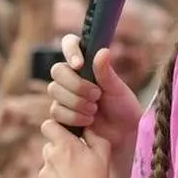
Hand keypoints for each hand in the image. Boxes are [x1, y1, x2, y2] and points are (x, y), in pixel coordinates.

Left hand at [37, 121, 114, 177]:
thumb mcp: (104, 156)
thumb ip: (94, 137)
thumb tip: (86, 129)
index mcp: (65, 146)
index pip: (49, 125)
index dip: (56, 130)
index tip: (66, 138)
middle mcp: (49, 159)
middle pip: (49, 148)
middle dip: (60, 153)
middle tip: (76, 166)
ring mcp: (43, 177)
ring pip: (48, 169)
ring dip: (58, 173)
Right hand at [48, 35, 142, 154]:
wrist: (123, 134)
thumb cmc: (123, 107)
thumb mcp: (117, 88)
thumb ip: (106, 71)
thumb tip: (103, 51)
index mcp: (86, 63)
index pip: (69, 43)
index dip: (70, 50)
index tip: (79, 64)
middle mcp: (72, 76)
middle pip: (57, 70)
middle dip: (76, 85)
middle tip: (96, 95)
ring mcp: (64, 95)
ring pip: (54, 90)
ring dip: (76, 102)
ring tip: (94, 110)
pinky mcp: (61, 113)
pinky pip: (56, 110)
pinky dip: (72, 116)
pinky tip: (88, 120)